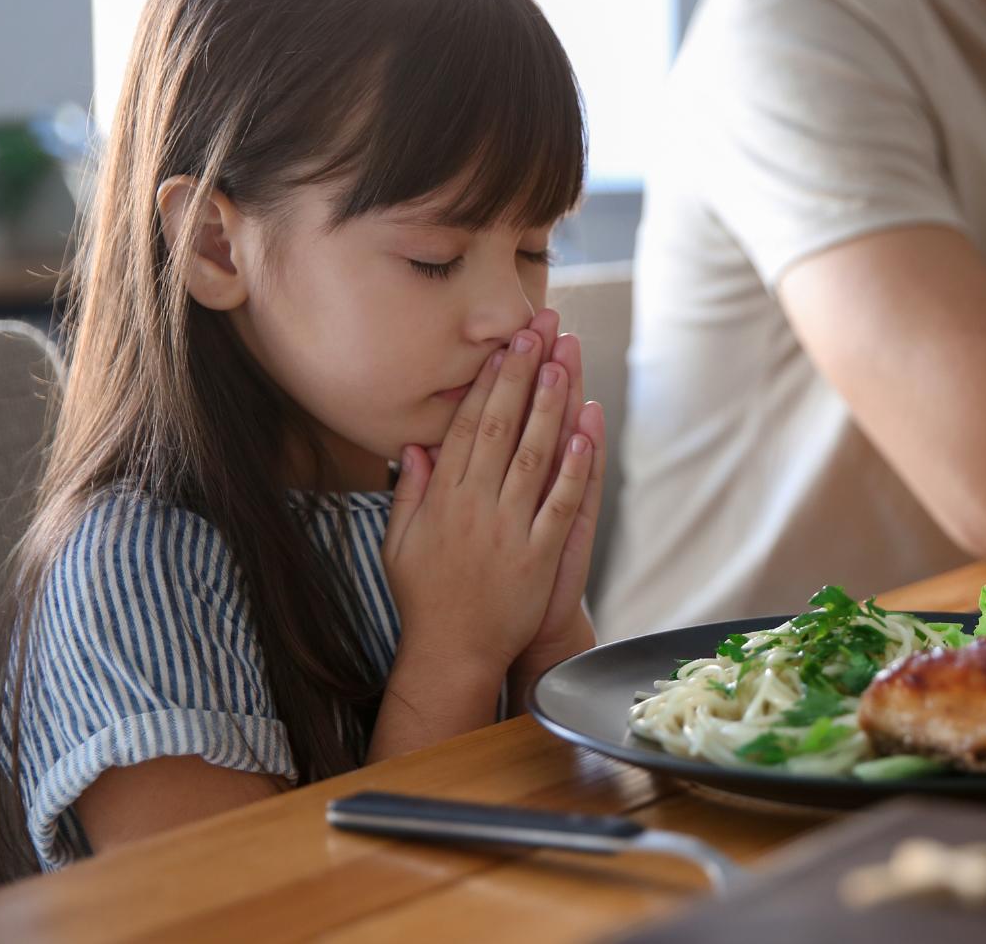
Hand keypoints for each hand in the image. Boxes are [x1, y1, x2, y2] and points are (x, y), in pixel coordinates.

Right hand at [381, 313, 596, 676]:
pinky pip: (560, 505)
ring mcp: (508, 531)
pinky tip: (585, 432)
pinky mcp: (538, 557)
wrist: (451, 654)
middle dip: (521, 377)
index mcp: (442, 499)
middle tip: (537, 333)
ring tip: (563, 363)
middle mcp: (474, 507)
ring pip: (533, 457)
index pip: (467, 427)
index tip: (504, 347)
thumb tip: (415, 445)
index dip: (488, 383)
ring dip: (550, 407)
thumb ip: (409, 493)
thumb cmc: (425, 599)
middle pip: (501, 429)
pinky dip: (574, 468)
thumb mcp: (400, 543)